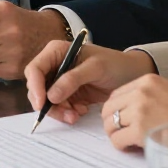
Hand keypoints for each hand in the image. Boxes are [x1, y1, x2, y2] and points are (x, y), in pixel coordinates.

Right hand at [24, 42, 153, 122]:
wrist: (132, 75)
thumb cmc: (115, 64)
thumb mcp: (95, 68)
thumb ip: (72, 79)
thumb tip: (50, 96)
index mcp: (56, 52)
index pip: (35, 69)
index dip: (35, 87)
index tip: (42, 104)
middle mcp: (55, 65)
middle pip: (38, 88)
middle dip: (48, 104)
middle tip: (66, 114)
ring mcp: (60, 81)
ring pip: (47, 101)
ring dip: (59, 111)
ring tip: (76, 115)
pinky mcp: (68, 94)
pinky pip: (59, 107)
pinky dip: (67, 112)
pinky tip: (81, 111)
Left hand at [101, 73, 167, 150]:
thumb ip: (148, 98)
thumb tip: (129, 114)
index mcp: (148, 80)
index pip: (116, 95)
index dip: (117, 111)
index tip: (122, 122)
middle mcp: (140, 91)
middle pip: (108, 109)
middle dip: (112, 124)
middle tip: (122, 135)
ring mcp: (139, 109)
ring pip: (110, 125)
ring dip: (118, 136)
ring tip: (130, 143)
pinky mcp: (140, 129)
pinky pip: (117, 140)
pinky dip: (122, 147)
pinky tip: (135, 149)